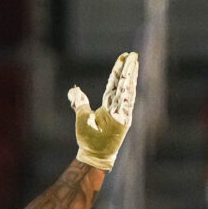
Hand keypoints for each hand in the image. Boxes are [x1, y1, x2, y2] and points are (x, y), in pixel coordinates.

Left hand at [68, 52, 138, 170]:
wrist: (92, 153)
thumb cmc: (88, 137)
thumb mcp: (82, 115)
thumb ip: (79, 101)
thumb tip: (74, 89)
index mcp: (109, 105)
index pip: (115, 84)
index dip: (118, 70)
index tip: (123, 57)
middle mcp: (117, 108)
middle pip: (123, 84)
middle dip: (127, 69)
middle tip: (132, 54)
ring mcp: (122, 114)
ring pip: (126, 92)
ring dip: (130, 77)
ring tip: (133, 63)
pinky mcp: (123, 122)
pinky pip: (126, 105)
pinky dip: (128, 94)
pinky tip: (130, 82)